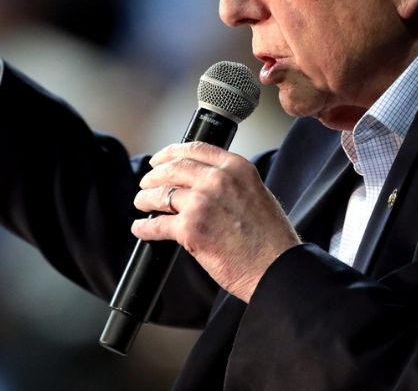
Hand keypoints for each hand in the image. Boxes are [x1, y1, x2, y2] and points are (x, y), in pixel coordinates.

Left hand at [132, 142, 300, 301]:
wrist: (276, 267)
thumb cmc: (270, 238)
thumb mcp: (256, 193)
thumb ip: (230, 182)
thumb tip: (201, 182)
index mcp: (236, 167)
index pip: (195, 149)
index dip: (170, 153)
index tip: (160, 159)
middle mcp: (217, 180)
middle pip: (173, 169)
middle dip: (154, 176)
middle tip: (146, 183)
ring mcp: (202, 203)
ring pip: (161, 194)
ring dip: (146, 199)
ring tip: (142, 203)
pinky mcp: (190, 229)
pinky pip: (157, 225)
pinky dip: (144, 227)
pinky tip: (141, 228)